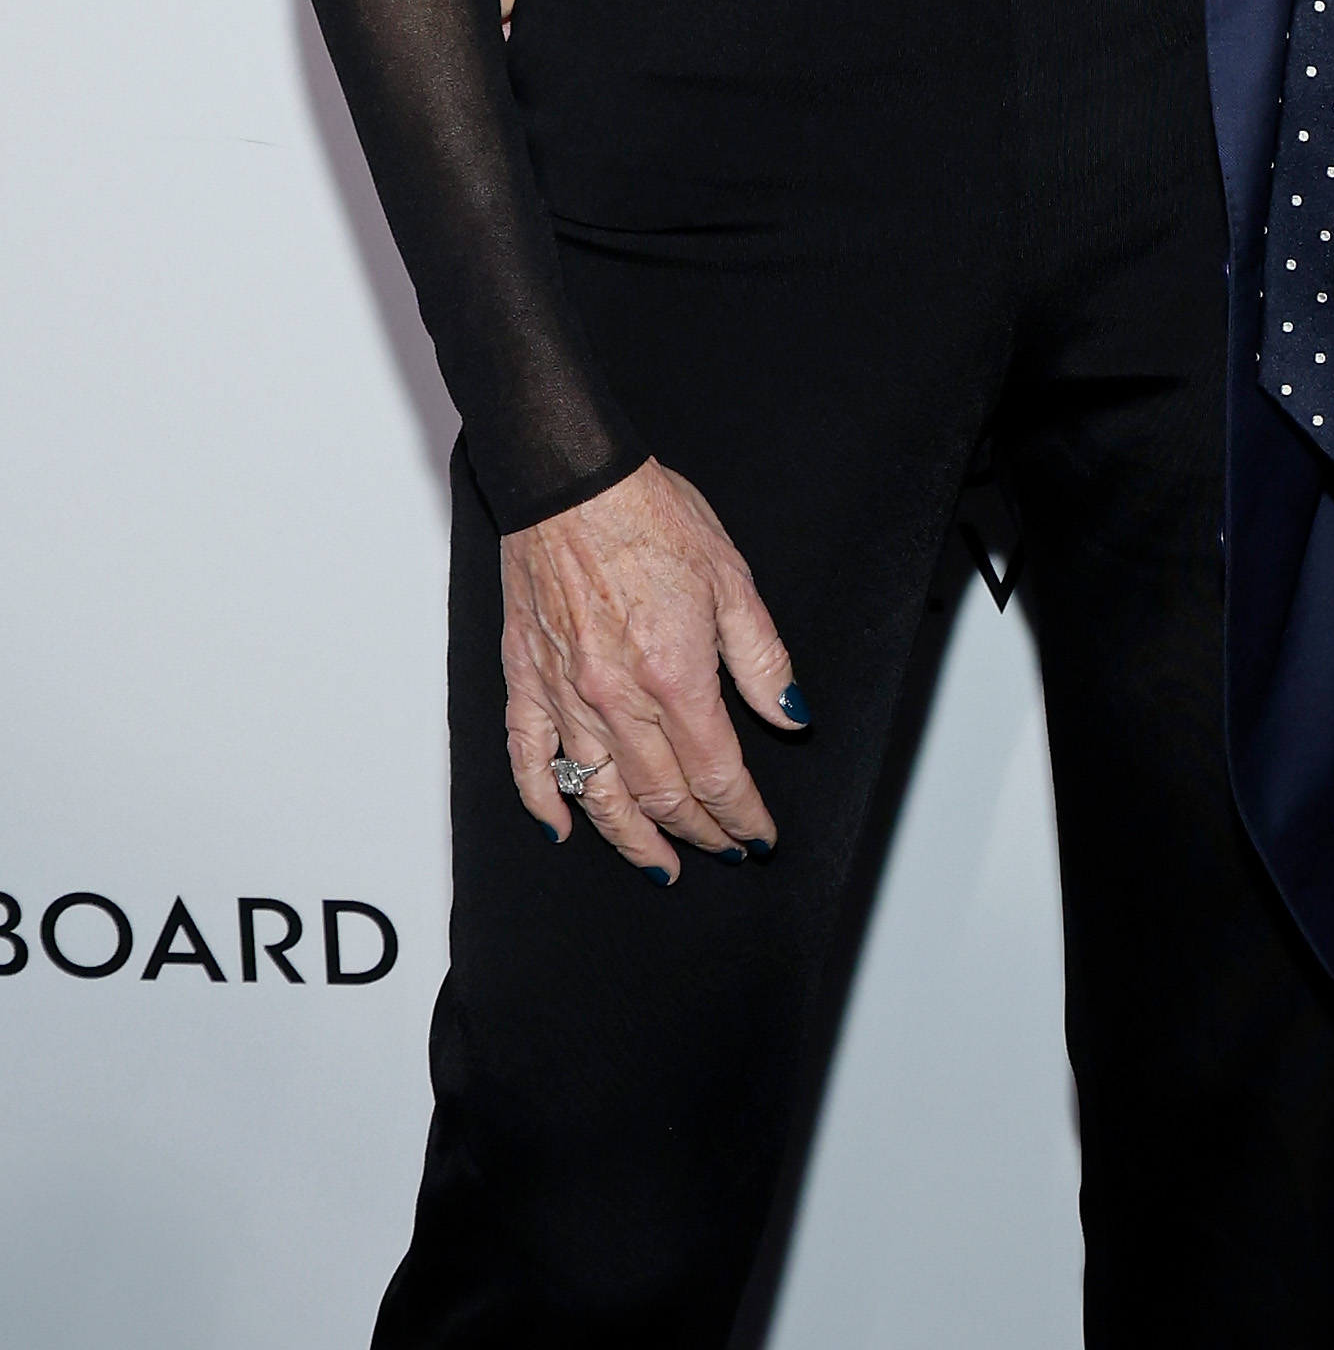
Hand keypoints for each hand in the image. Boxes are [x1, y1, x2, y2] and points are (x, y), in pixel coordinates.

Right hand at [501, 460, 806, 875]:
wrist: (573, 483)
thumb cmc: (653, 517)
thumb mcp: (732, 580)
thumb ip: (762, 658)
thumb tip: (791, 715)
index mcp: (675, 676)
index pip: (717, 774)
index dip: (743, 814)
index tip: (759, 836)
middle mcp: (617, 699)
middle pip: (662, 795)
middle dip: (700, 832)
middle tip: (723, 851)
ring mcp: (566, 695)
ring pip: (598, 794)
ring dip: (631, 839)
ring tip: (660, 865)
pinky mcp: (526, 681)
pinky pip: (528, 760)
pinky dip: (543, 802)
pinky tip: (562, 829)